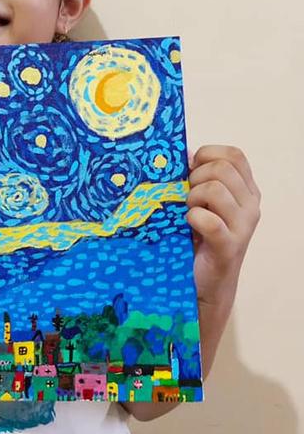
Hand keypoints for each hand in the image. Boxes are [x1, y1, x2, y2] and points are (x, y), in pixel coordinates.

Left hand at [186, 145, 261, 307]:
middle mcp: (250, 205)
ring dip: (193, 198)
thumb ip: (195, 175)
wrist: (204, 283)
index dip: (207, 155)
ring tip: (188, 212)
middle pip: (222, 168)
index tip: (191, 171)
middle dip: (196, 177)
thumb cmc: (197, 236)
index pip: (234, 155)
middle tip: (188, 197)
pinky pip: (208, 220)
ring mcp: (243, 226)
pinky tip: (189, 225)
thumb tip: (182, 150)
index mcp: (246, 190)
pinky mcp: (229, 246)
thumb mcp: (198, 200)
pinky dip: (192, 218)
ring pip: (215, 189)